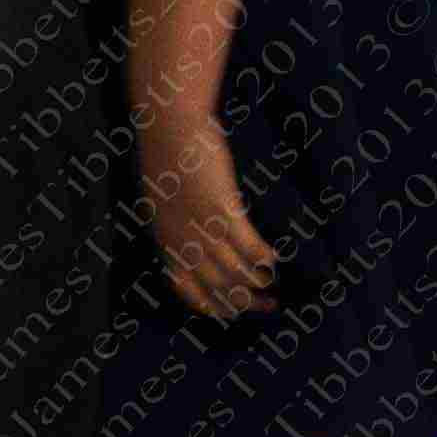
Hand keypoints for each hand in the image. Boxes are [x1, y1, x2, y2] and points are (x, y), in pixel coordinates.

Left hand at [136, 113, 276, 323]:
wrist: (168, 124)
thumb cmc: (164, 152)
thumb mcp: (160, 197)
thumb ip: (175, 222)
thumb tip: (194, 240)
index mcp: (165, 240)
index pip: (188, 290)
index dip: (214, 307)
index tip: (234, 312)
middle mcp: (184, 241)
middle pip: (218, 288)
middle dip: (245, 303)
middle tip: (268, 305)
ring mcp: (204, 227)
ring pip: (236, 274)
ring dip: (258, 285)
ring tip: (274, 288)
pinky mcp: (223, 209)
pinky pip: (250, 247)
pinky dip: (265, 257)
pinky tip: (276, 258)